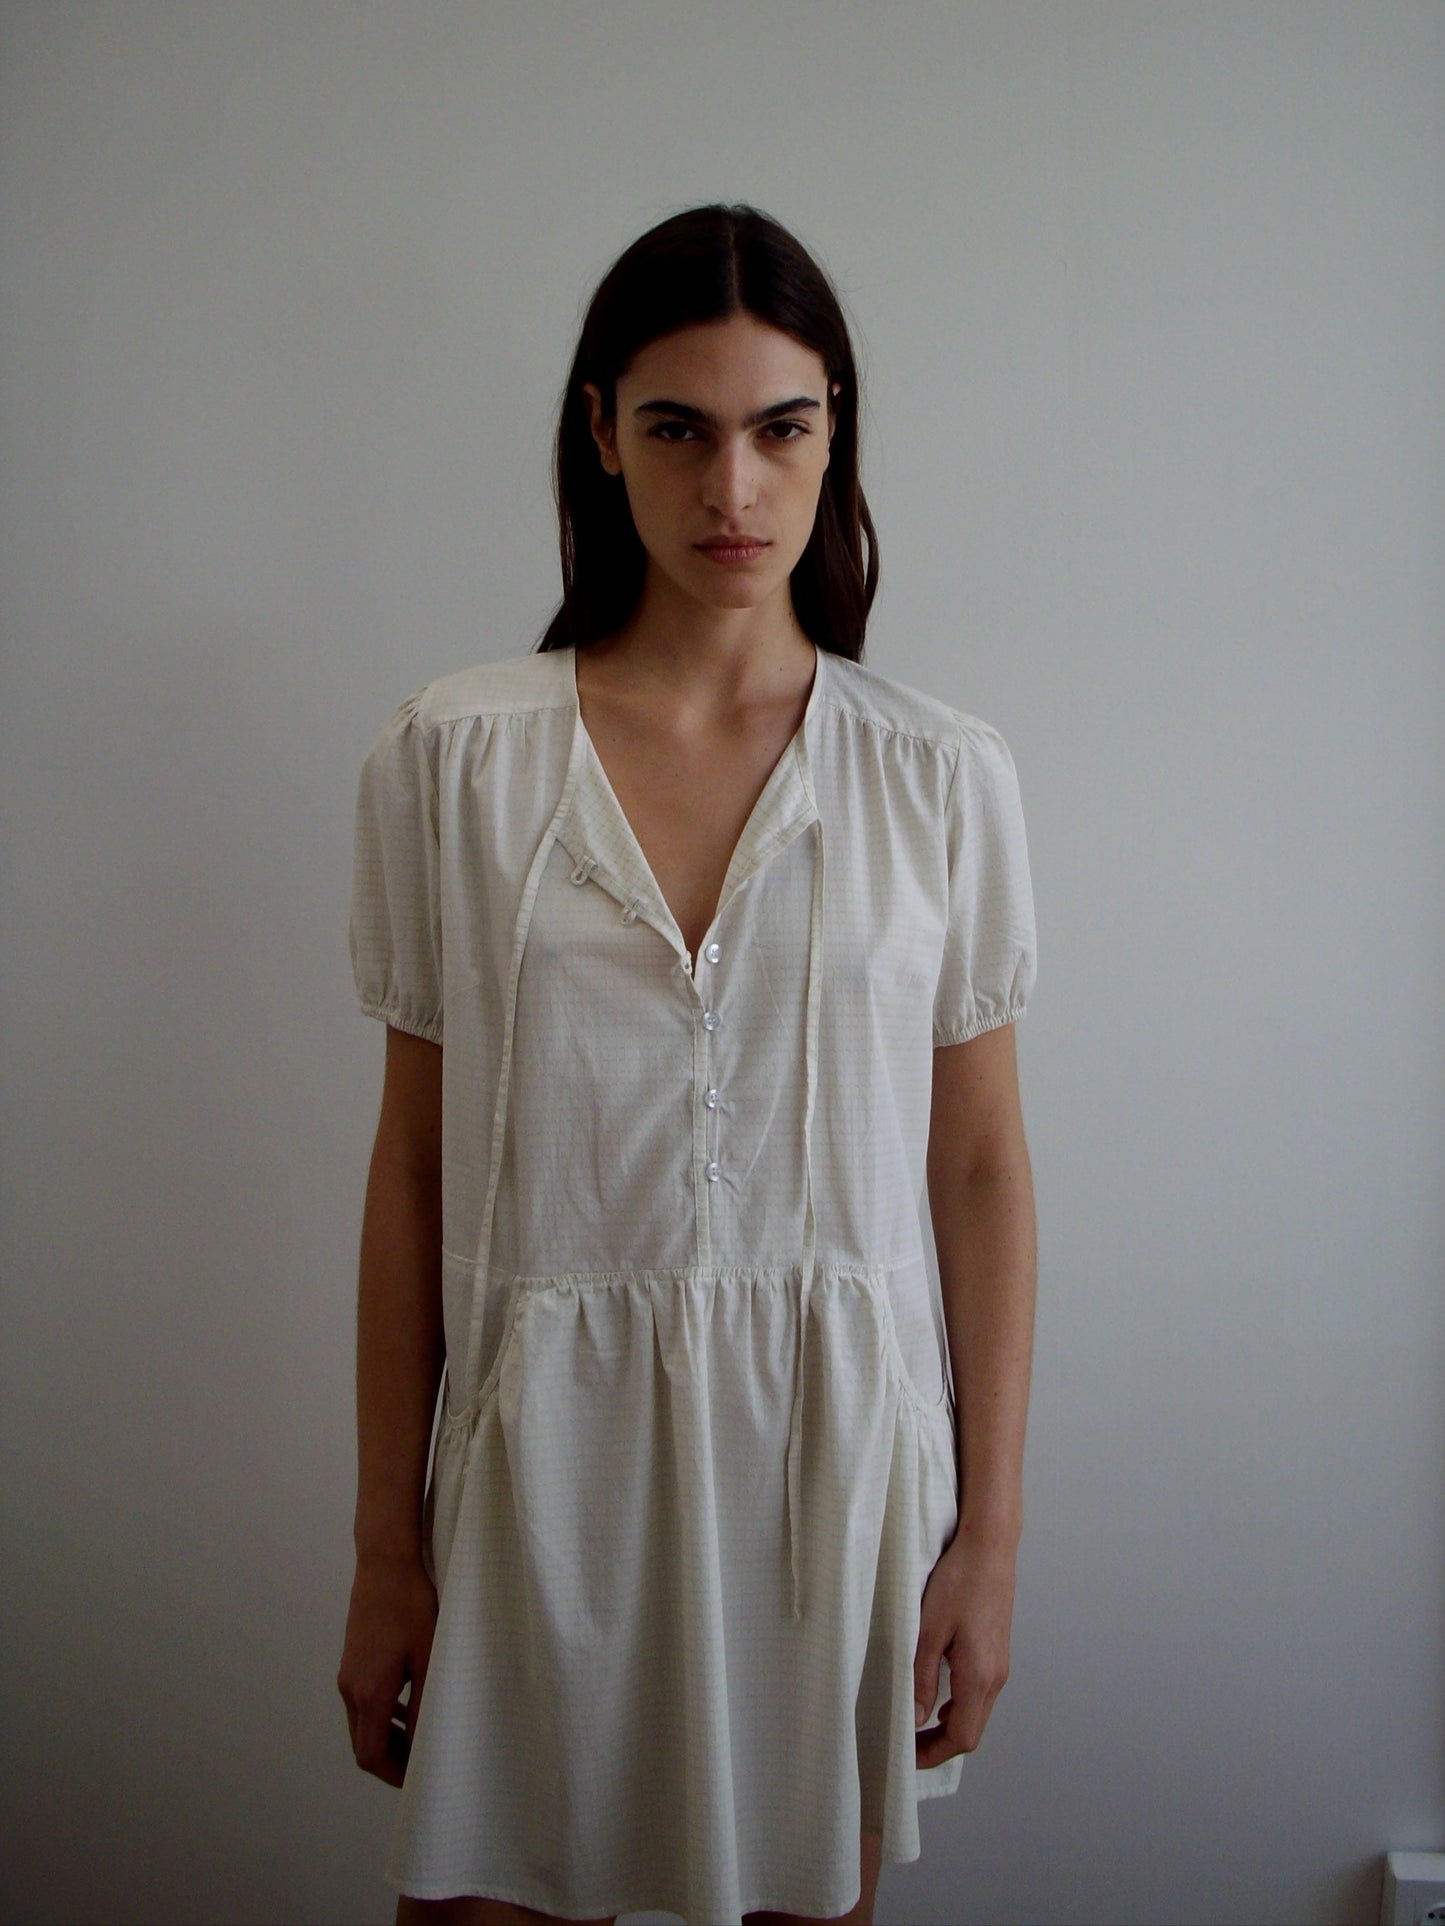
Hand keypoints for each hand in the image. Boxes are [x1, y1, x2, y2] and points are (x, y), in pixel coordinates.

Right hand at [337, 1551, 438, 1786]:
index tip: (419, 1780)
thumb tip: (430, 1742)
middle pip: (363, 1744)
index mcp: (368, 1694)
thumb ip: (426, 1704)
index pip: (371, 1755)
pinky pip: (362, 1702)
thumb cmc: (411, 1607)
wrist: (385, 1564)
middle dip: (391, 1761)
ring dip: (388, 1738)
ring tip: (421, 1741)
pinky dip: (383, 1715)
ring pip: (362, 1723)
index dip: (394, 1775)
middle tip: (423, 1765)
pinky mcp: (353, 1659)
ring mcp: (348, 1673)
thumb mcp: (428, 1657)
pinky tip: (409, 1707)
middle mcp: (350, 1688)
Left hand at [913, 1528, 1017, 1767]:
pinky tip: (938, 1698)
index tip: (906, 1757)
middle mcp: (995, 1677)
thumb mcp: (929, 1629)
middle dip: (939, 1747)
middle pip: (971, 1731)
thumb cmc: (959, 1581)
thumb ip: (921, 1678)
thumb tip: (915, 1719)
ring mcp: (999, 1665)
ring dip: (949, 1727)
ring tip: (916, 1725)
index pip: (961, 1738)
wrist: (990, 1547)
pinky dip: (959, 1707)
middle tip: (906, 1746)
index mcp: (979, 1676)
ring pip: (977, 1713)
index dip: (933, 1754)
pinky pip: (980, 1694)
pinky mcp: (997, 1652)